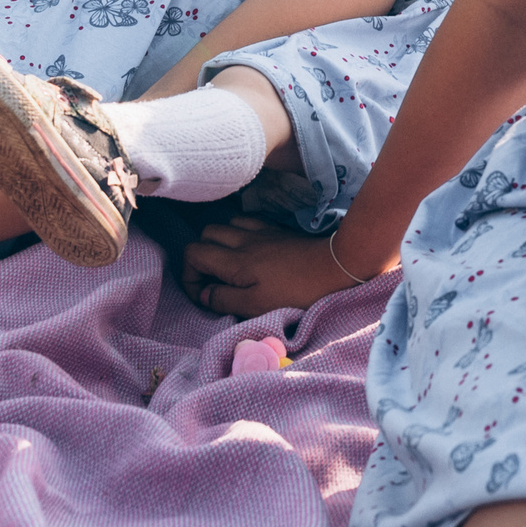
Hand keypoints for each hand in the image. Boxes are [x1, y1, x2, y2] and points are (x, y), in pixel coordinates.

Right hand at [180, 214, 374, 316]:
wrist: (336, 266)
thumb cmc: (296, 291)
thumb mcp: (256, 305)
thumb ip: (224, 299)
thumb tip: (204, 295)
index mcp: (235, 260)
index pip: (193, 253)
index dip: (189, 276)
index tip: (204, 296)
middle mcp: (243, 240)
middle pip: (204, 234)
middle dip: (200, 257)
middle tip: (213, 281)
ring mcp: (260, 232)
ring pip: (225, 224)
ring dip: (219, 243)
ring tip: (228, 266)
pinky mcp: (277, 231)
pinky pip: (247, 221)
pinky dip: (239, 232)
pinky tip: (248, 249)